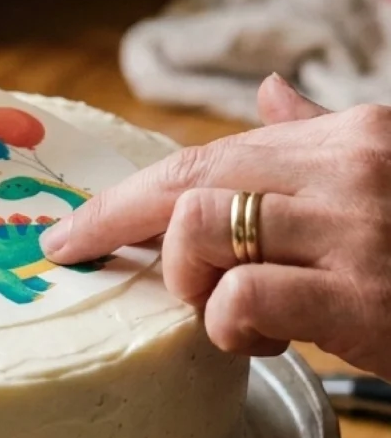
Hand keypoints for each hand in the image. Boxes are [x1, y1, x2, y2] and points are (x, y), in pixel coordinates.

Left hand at [41, 76, 390, 377]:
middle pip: (187, 180)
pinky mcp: (364, 297)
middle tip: (78, 251)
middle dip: (115, 220)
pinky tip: (261, 342)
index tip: (77, 222)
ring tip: (223, 310)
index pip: (207, 153)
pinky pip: (242, 298)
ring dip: (188, 281)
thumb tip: (269, 95)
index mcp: (348, 136)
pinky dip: (227, 325)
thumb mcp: (385, 173)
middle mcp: (348, 168)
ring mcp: (356, 230)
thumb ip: (319, 137)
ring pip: (200, 229)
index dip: (131, 191)